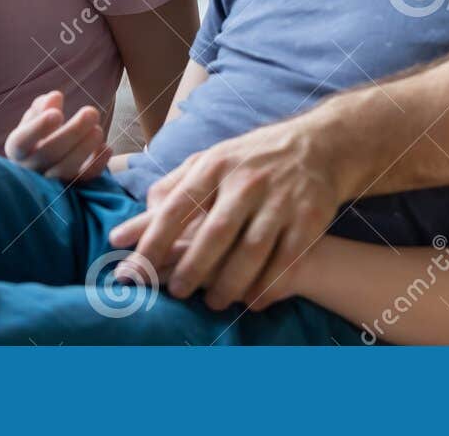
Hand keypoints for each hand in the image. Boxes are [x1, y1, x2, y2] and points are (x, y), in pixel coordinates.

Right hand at [4, 91, 110, 183]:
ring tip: (98, 129)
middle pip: (50, 153)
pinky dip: (97, 166)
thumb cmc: (37, 136)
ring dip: (85, 148)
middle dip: (72, 132)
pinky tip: (106, 148)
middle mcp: (30, 168)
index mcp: (17, 149)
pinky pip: (83, 181)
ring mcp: (49, 183)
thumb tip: (55, 97)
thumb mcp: (33, 120)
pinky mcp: (69, 191)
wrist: (41, 167)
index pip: (22, 141)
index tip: (57, 114)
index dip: (38, 128)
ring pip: (67, 169)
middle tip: (91, 111)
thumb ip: (42, 107)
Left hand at [107, 109, 347, 310]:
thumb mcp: (209, 161)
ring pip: (250, 252)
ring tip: (213, 303)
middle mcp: (246, 181)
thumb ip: (170, 189)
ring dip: (229, 284)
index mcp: (214, 165)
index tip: (136, 268)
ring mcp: (280, 200)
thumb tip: (130, 227)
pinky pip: (285, 261)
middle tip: (177, 293)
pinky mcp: (309, 218)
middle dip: (192, 269)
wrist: (318, 145)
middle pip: (215, 233)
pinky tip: (251, 301)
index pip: (177, 206)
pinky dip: (266, 286)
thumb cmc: (249, 161)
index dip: (154, 240)